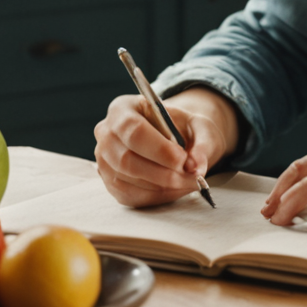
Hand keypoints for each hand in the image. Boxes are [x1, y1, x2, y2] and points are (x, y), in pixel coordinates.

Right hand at [93, 87, 238, 206]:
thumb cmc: (181, 128)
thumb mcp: (198, 126)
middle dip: (162, 173)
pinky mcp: (110, 182)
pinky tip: (175, 189)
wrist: (172, 139)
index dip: (158, 149)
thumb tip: (196, 166)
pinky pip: (129, 196)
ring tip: (188, 183)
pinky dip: (156, 197)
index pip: (133, 130)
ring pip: (128, 181)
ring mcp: (103, 160)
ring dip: (163, 187)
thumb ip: (202, 143)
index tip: (183, 160)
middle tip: (191, 178)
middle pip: (126, 159)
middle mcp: (106, 133)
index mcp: (122, 109)